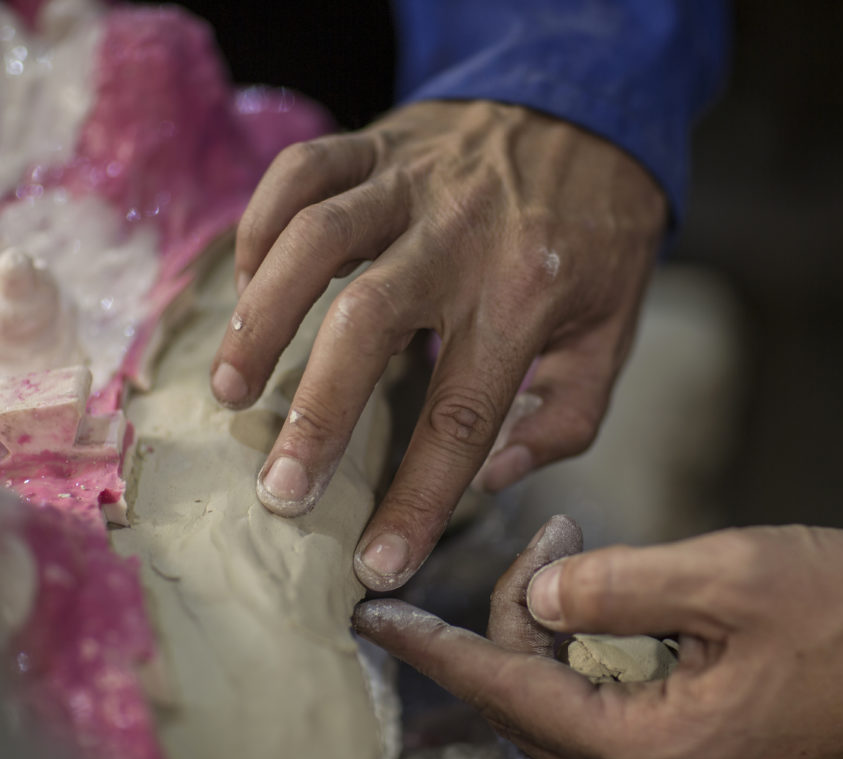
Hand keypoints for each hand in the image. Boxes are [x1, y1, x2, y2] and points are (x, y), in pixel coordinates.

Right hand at [209, 100, 665, 589]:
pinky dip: (260, 229)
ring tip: (228, 392)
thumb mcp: (613, 333)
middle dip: (315, 415)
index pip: (464, 414)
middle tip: (278, 491)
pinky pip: (300, 174)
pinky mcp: (377, 142)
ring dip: (261, 319)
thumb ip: (566, 415)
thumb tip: (494, 475)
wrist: (591, 113)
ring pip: (316, 241)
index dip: (419, 496)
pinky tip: (249, 287)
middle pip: (368, 325)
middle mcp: (461, 237)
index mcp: (526, 295)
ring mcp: (411, 183)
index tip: (378, 561)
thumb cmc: (596, 238)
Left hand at [353, 522, 842, 758]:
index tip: (380, 619)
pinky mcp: (707, 748)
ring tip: (579, 549)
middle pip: (539, 702)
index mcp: (662, 748)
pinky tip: (615, 595)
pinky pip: (617, 705)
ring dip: (559, 629)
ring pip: (575, 704)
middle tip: (547, 539)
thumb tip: (543, 593)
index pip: (515, 696)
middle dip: (516, 620)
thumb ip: (618, 586)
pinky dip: (598, 647)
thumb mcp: (728, 576)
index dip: (440, 652)